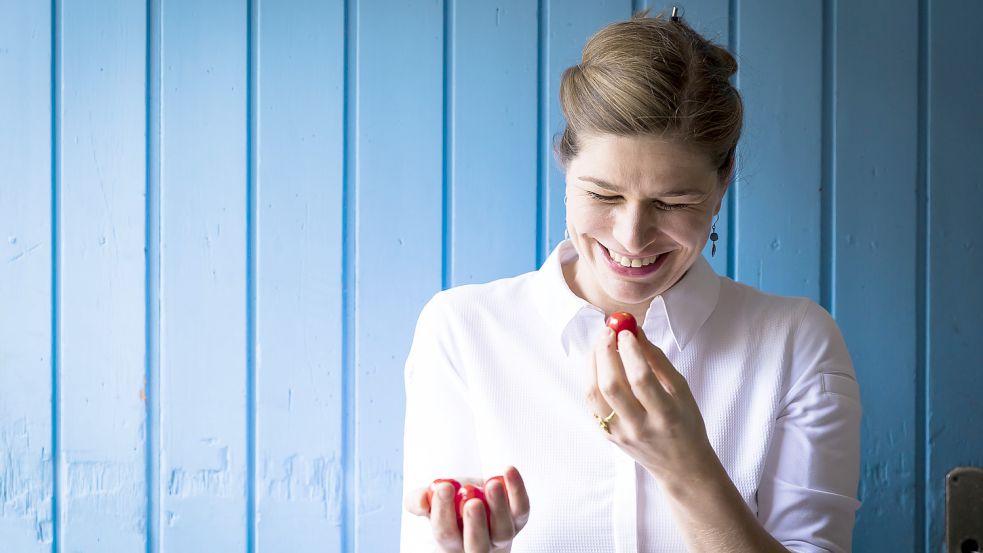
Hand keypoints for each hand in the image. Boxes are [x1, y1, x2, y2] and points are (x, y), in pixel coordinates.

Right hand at [404, 466, 529, 552]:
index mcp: (450, 543)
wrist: (474, 495)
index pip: (445, 534)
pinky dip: (518, 491)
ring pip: (503, 531)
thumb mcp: (430, 499)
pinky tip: (509, 471)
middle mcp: (477, 546)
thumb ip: (419, 500)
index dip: (443, 512)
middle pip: (477, 546)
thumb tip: (422, 499)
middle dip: (475, 525)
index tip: (444, 487)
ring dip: (499, 508)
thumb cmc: (450, 502)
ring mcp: (501, 536)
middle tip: (471, 501)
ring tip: (492, 485)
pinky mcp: (518, 520)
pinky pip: (521, 510)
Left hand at [586, 327, 718, 484]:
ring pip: (594, 394)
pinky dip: (591, 378)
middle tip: (609, 330)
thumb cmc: (685, 423)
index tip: (626, 330)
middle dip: (606, 352)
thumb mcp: (681, 390)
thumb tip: (636, 332)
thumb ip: (658, 361)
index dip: (630, 351)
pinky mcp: (607, 435)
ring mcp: (620, 434)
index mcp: (665, 415)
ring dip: (592, 363)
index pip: (641, 379)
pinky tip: (598, 363)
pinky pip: (592, 403)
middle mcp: (639, 427)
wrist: (680, 466)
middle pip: (611, 385)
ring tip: (600, 343)